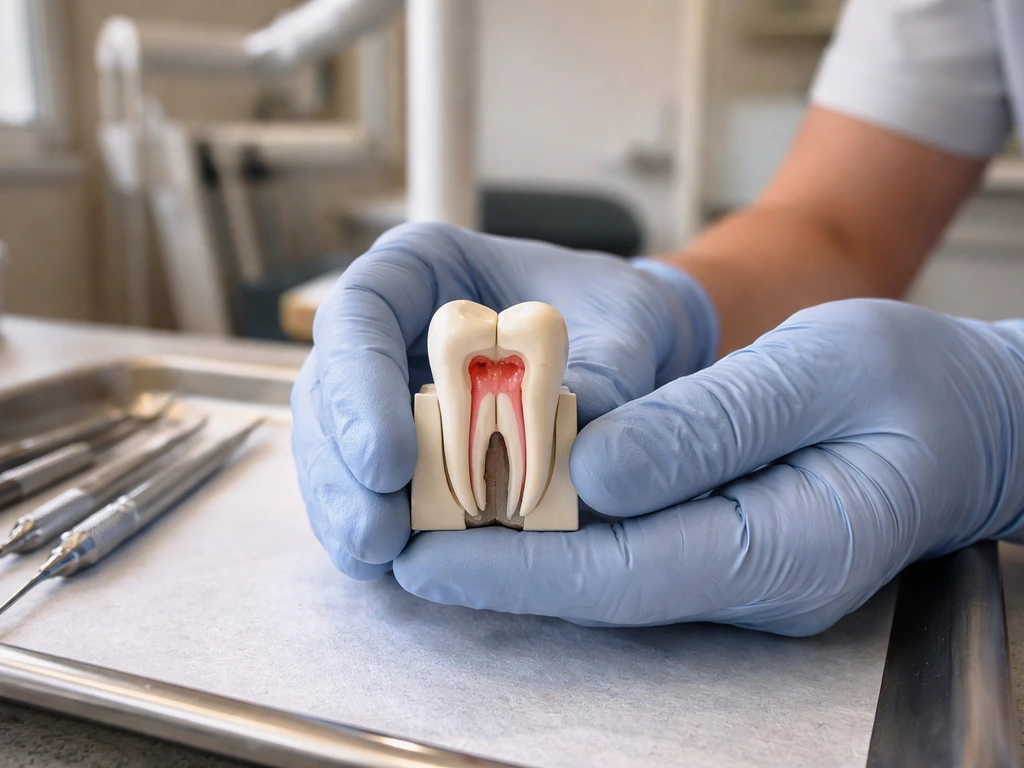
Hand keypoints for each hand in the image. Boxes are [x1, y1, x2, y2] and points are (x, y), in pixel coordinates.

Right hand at [291, 222, 717, 579]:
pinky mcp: (399, 443)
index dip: (359, 387)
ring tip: (376, 554)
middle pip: (330, 387)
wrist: (629, 344)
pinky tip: (383, 560)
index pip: (361, 313)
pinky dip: (371, 520)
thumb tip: (580, 457)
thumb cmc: (616, 312)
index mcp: (423, 268)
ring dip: (346, 504)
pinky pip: (364, 482)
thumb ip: (603, 376)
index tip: (389, 462)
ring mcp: (386, 387)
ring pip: (334, 443)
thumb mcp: (626, 326)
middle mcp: (391, 326)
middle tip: (375, 531)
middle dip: (342, 465)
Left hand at [393, 300, 1023, 635]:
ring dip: (513, 545)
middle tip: (394, 532)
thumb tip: (595, 466)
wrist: (967, 422)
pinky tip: (504, 493)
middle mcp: (749, 582)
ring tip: (420, 512)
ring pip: (604, 570)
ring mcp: (735, 574)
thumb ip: (712, 423)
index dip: (516, 564)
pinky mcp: (721, 550)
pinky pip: (626, 547)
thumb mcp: (824, 369)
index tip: (426, 551)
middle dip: (492, 563)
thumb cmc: (912, 386)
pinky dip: (559, 524)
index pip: (622, 571)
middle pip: (598, 581)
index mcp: (785, 549)